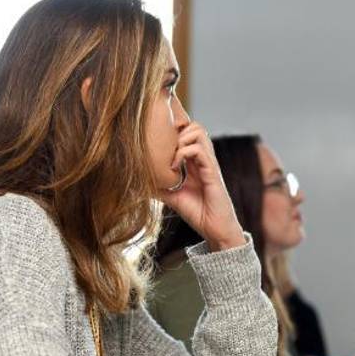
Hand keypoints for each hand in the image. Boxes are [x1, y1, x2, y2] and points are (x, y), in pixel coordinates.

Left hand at [159, 122, 244, 251]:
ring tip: (171, 159)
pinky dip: (184, 153)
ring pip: (198, 131)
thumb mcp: (172, 197)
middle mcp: (203, 159)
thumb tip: (139, 182)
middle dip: (177, 131)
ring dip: (180, 140)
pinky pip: (199, 150)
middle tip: (164, 150)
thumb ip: (159, 187)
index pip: (188, 133)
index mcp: (195, 162)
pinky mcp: (212, 172)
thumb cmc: (198, 214)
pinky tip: (175, 167)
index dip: (174, 131)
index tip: (159, 142)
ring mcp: (209, 163)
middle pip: (194, 126)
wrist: (215, 230)